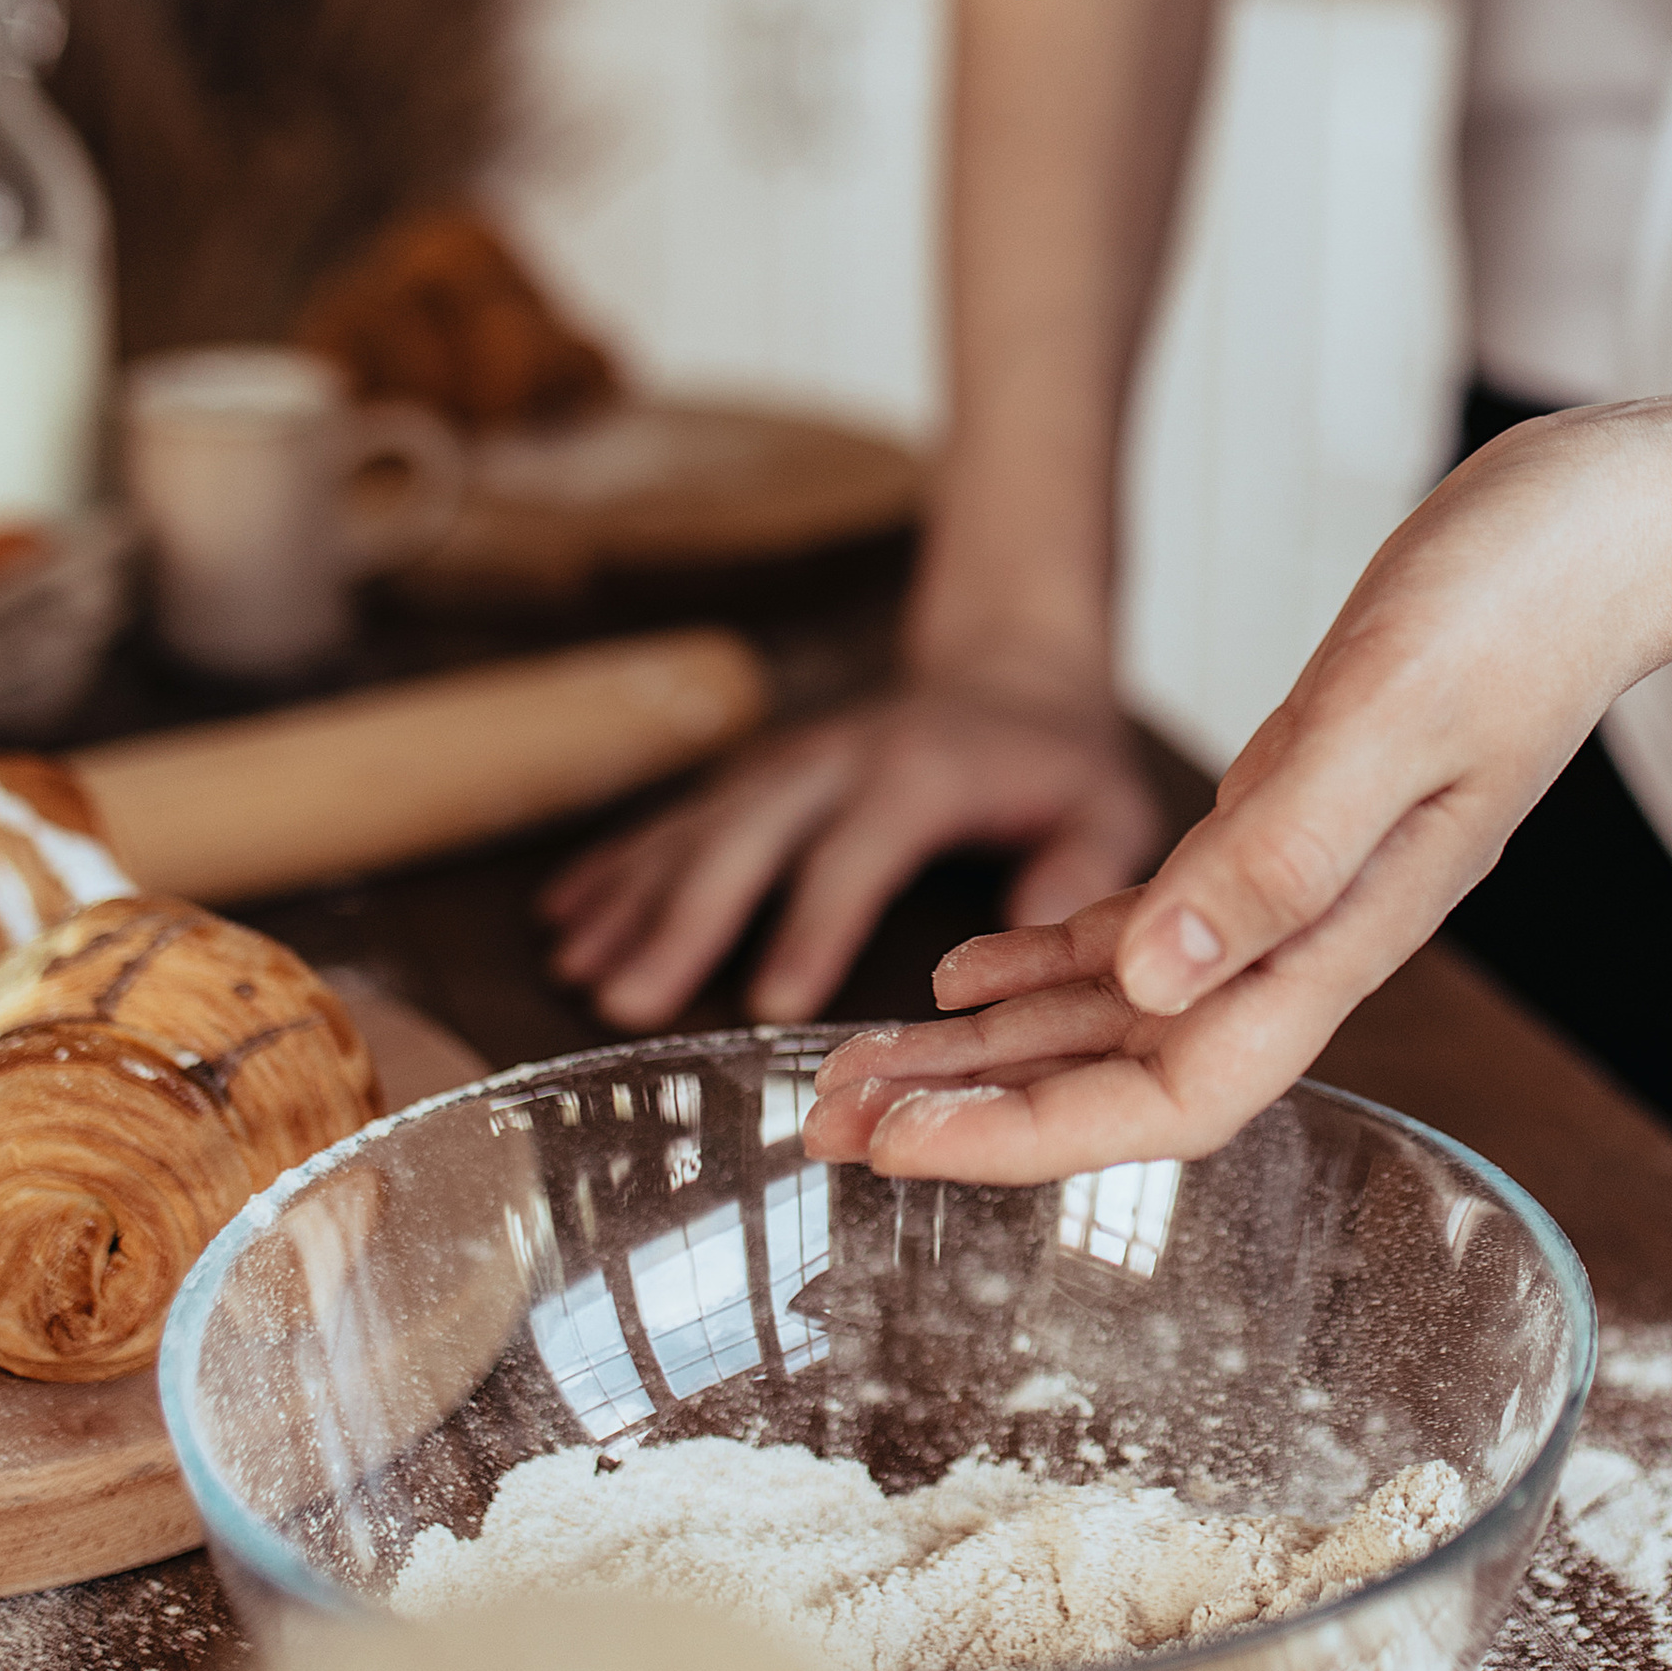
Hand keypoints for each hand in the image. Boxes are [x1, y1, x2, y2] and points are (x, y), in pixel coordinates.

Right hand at [539, 676, 1164, 1032]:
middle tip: (625, 1003)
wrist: (1013, 665)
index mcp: (922, 773)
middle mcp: (839, 759)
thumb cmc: (1062, 760)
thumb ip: (1081, 870)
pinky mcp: (759, 773)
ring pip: (695, 827)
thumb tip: (1039, 941)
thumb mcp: (1108, 806)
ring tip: (573, 971)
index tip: (767, 1005)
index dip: (811, 927)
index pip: (857, 853)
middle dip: (682, 920)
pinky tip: (563, 917)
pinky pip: (677, 817)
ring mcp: (788, 761)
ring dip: (631, 898)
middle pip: (746, 837)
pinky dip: (618, 866)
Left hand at [805, 405, 1671, 1178]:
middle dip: (973, 1108)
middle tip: (822, 1122)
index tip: (896, 1143)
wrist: (1619, 521)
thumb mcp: (1391, 705)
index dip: (1025, 1134)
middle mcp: (1317, 930)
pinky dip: (1053, 955)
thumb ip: (1280, 846)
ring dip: (991, 1044)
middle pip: (1123, 1071)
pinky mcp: (1291, 815)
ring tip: (858, 1064)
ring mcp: (1303, 879)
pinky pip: (1155, 926)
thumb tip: (1147, 976)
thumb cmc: (1527, 596)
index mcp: (1344, 925)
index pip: (1171, 1090)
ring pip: (1120, 1006)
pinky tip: (969, 967)